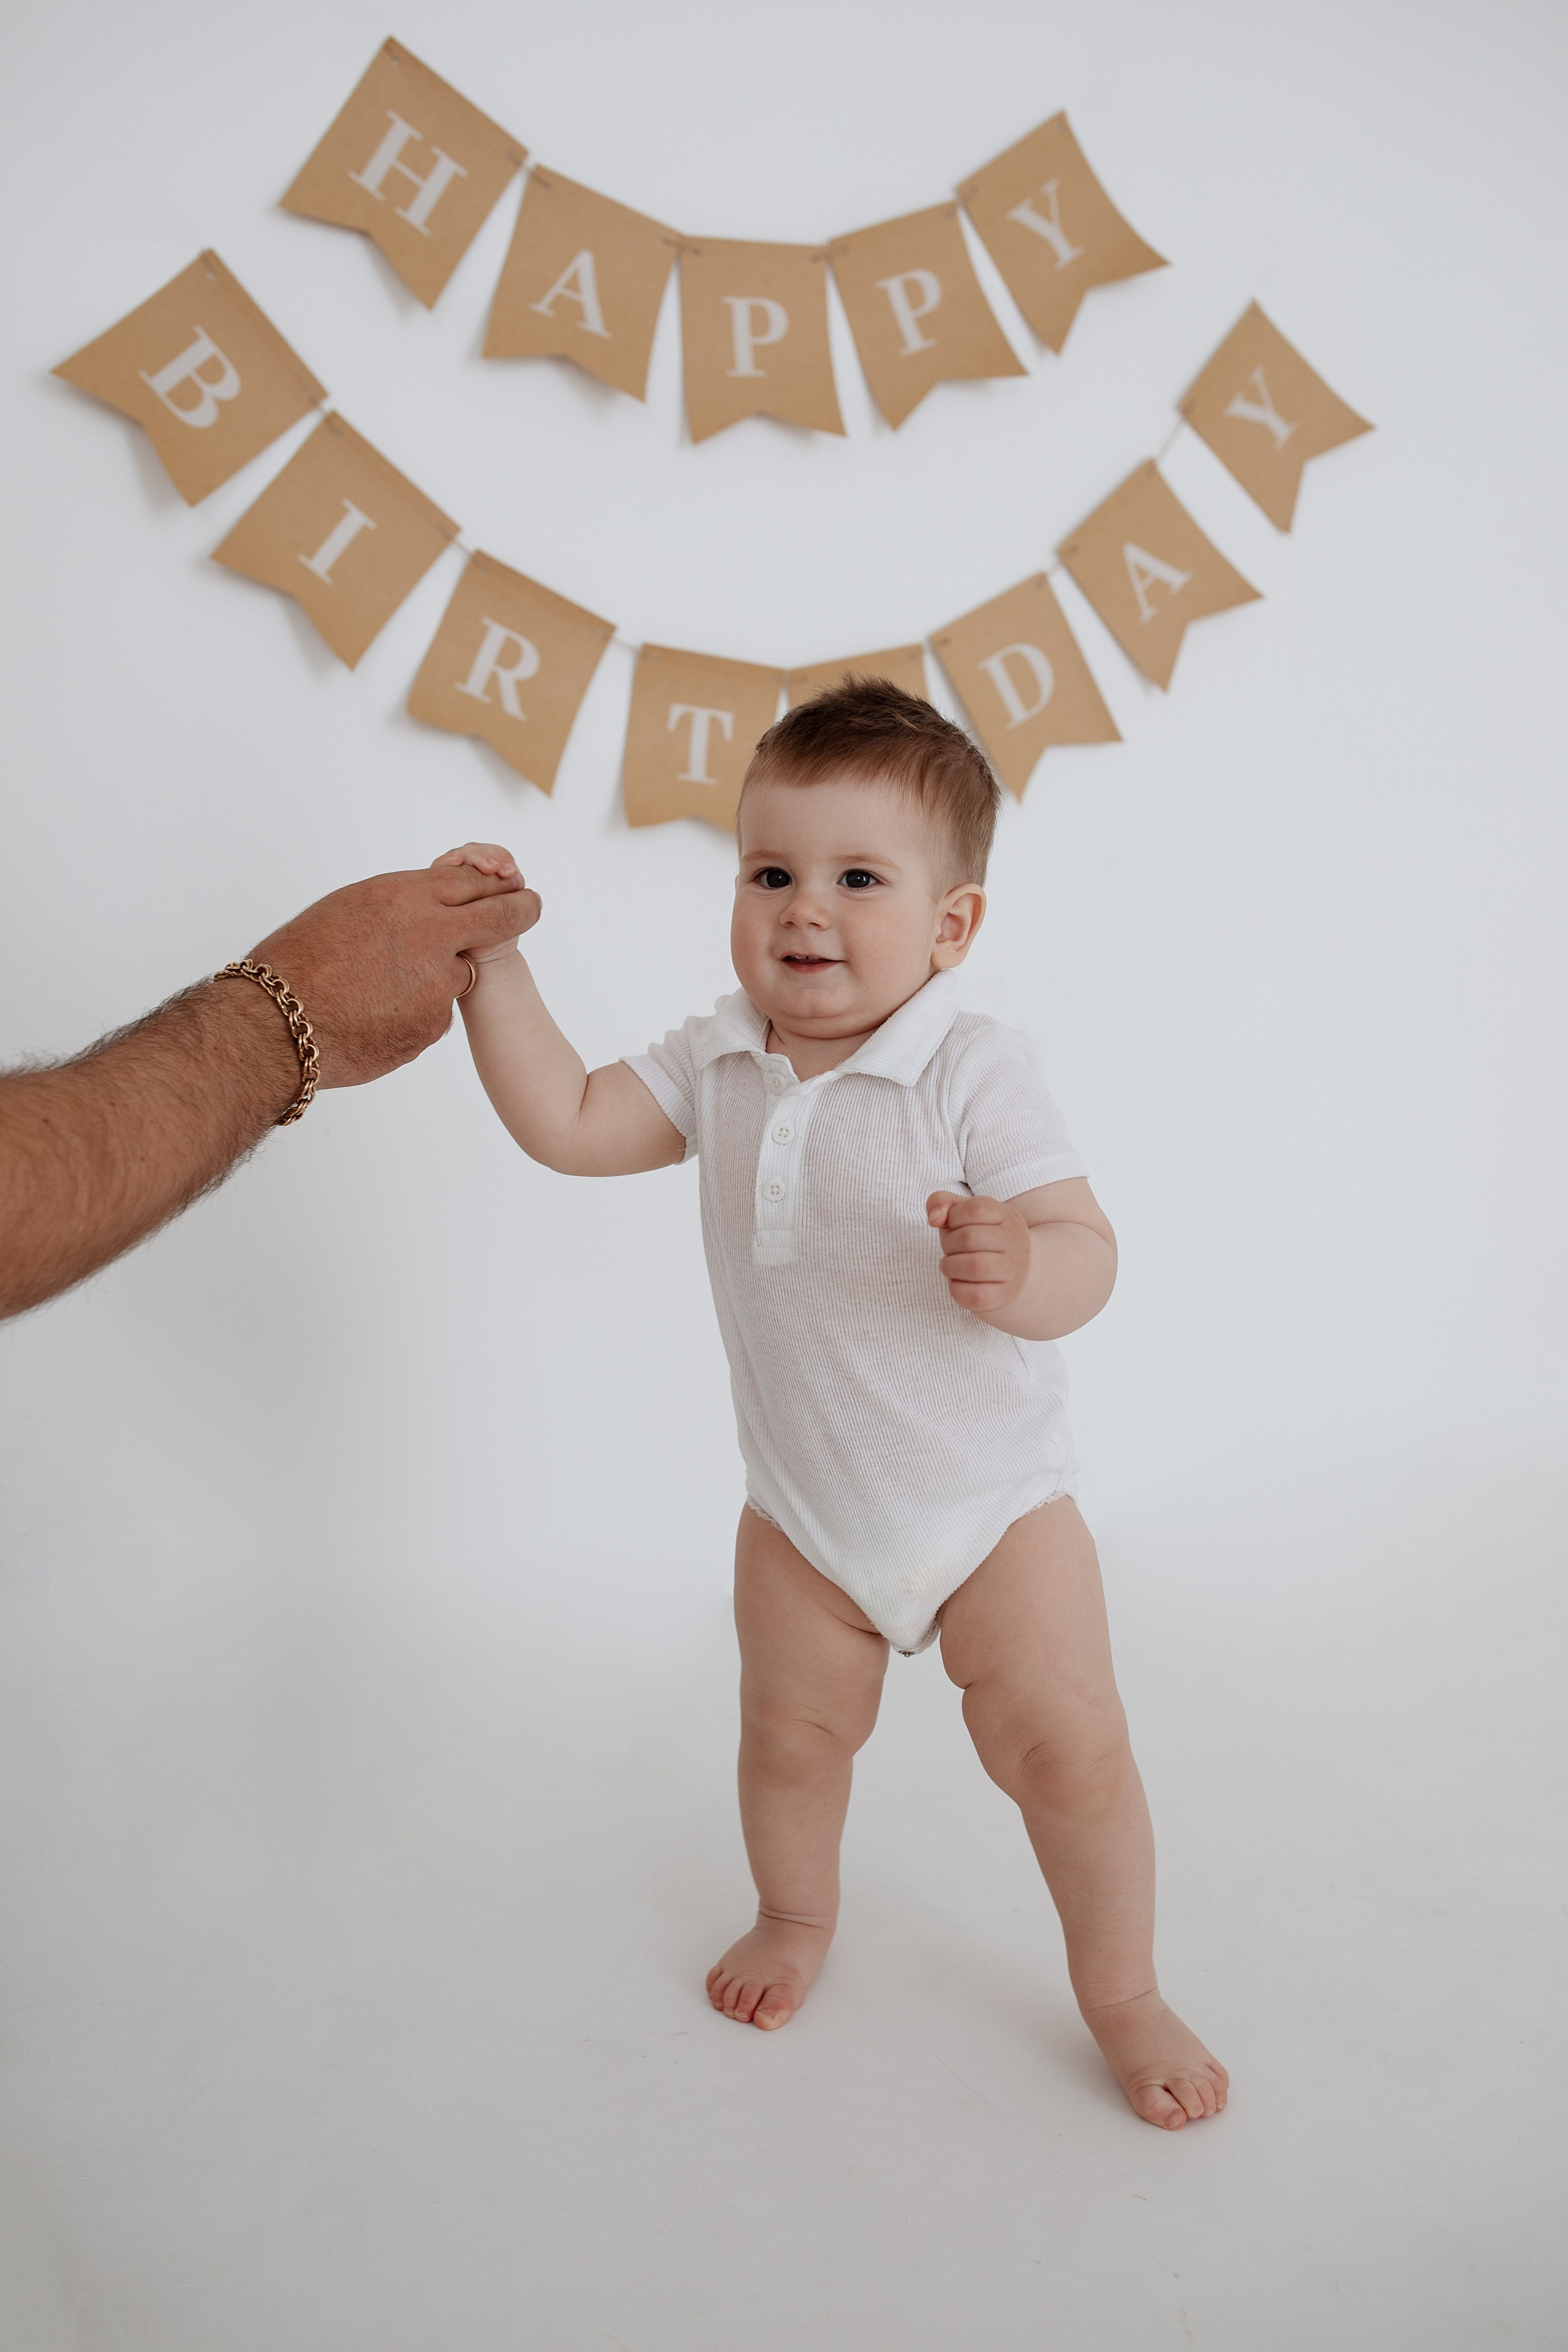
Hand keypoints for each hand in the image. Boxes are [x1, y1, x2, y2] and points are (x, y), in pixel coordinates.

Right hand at [246, 861, 540, 1087]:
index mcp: (406, 896)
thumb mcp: (349, 908)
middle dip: (520, 909)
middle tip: (529, 906)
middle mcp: (432, 934)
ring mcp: (438, 983)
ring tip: (384, 985)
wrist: (279, 1022)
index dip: (495, 884)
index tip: (510, 885)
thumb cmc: (298, 960)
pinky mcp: (433, 1025)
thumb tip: (430, 905)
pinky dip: (415, 1013)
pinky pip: (435, 1013)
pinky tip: (377, 1014)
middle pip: (501, 916)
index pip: (473, 880)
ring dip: (438, 977)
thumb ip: (400, 905)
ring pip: (460, 973)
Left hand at [926, 1191, 1031, 1315]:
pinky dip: (956, 1288)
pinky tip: (959, 1282)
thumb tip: (933, 1219)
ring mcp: (1014, 1271)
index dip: (953, 1217)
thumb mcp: (963, 1213)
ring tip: (950, 1266)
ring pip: (973, 1267)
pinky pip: (973, 1295)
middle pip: (969, 1238)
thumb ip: (942, 1202)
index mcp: (1007, 1216)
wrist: (1012, 1272)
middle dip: (948, 1244)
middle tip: (951, 1250)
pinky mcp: (1004, 1296)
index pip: (975, 1208)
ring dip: (950, 1266)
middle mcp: (1016, 1242)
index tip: (953, 1225)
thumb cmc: (979, 1238)